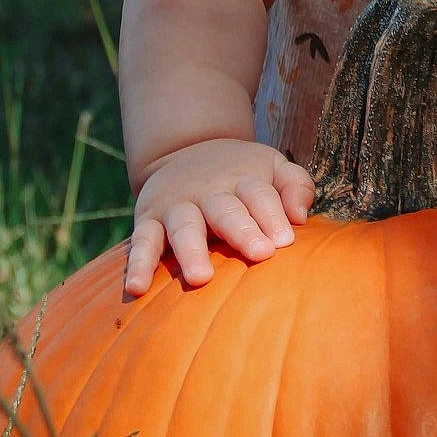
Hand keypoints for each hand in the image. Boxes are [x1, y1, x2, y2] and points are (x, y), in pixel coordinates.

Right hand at [123, 138, 314, 295]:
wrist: (188, 148)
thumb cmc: (243, 173)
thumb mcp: (273, 167)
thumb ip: (295, 185)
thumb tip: (300, 216)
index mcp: (243, 179)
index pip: (260, 195)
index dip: (273, 216)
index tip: (284, 241)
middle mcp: (209, 191)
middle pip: (226, 211)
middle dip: (242, 231)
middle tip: (260, 254)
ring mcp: (177, 206)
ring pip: (184, 227)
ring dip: (192, 251)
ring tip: (201, 278)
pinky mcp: (148, 220)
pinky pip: (142, 242)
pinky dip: (137, 264)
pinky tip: (136, 289)